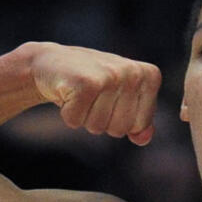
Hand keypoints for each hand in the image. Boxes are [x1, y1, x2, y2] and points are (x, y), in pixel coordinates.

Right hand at [29, 43, 161, 144]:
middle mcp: (133, 73)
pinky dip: (68, 113)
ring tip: (80, 93)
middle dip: (101, 120)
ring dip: (83, 117)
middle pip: (119, 129)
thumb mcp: (121, 99)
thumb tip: (143, 139)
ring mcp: (110, 76)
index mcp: (149, 76)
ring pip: (98, 127)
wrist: (52, 61)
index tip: (109, 98)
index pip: (140, 125)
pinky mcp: (86, 83)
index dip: (120, 119)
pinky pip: (77, 121)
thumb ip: (140, 121)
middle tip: (92, 96)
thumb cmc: (93, 83)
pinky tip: (67, 92)